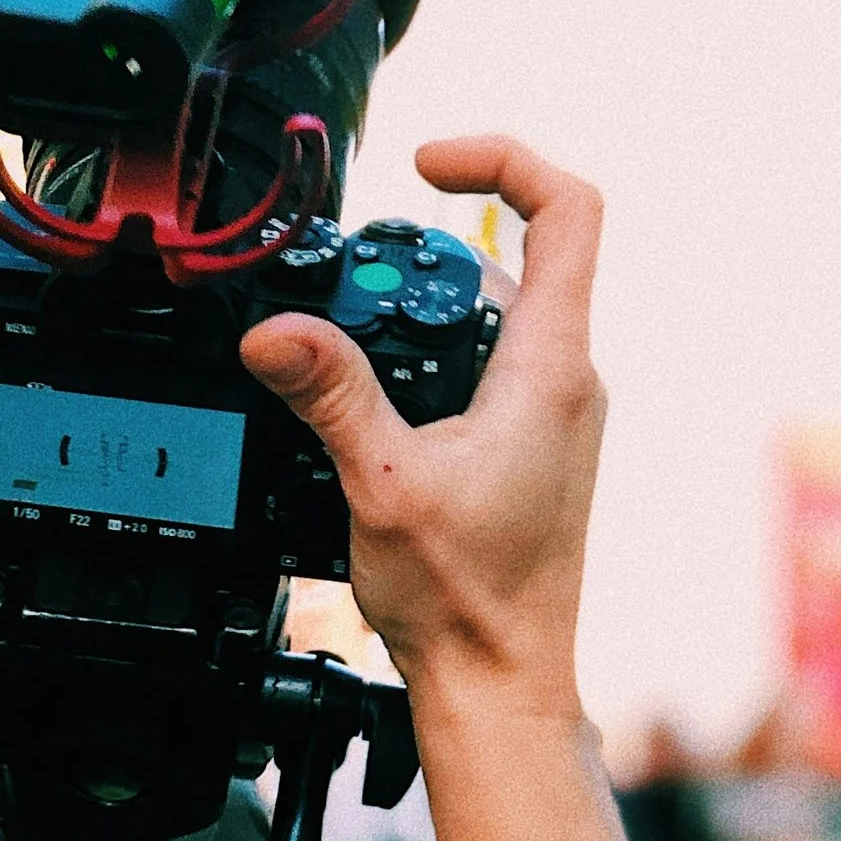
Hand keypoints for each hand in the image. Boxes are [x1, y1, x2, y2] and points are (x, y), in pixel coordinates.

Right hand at [240, 137, 606, 721]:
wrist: (497, 680)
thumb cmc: (466, 600)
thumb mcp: (381, 483)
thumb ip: (330, 395)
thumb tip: (274, 332)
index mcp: (550, 368)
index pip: (566, 208)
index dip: (499, 160)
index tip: (426, 165)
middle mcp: (566, 381)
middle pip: (510, 262)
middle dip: (425, 259)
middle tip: (351, 286)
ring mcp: (552, 416)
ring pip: (495, 320)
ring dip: (422, 318)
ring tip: (350, 350)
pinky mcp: (531, 450)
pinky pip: (487, 372)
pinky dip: (431, 365)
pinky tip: (375, 410)